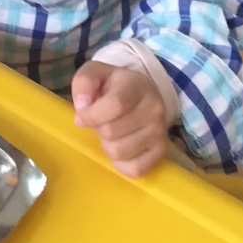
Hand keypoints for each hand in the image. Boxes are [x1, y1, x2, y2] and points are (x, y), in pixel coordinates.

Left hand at [71, 61, 168, 176]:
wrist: (139, 93)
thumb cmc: (113, 86)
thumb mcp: (95, 74)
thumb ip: (84, 82)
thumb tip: (82, 107)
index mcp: (137, 85)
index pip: (114, 106)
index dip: (92, 116)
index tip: (82, 117)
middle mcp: (154, 108)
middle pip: (112, 132)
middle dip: (98, 129)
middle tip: (102, 122)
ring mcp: (160, 131)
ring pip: (120, 152)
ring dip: (108, 146)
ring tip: (112, 134)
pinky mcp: (161, 151)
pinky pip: (135, 169)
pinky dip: (121, 164)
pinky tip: (121, 148)